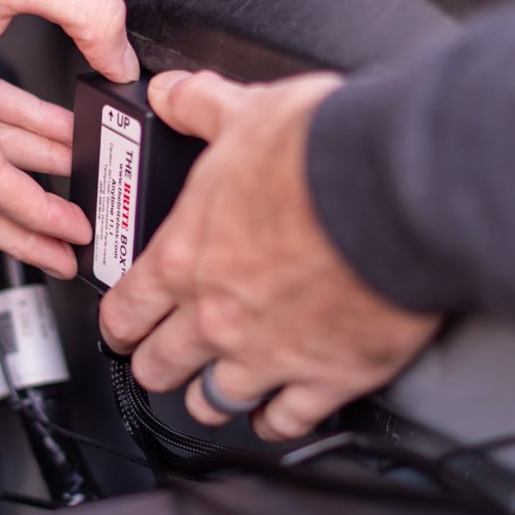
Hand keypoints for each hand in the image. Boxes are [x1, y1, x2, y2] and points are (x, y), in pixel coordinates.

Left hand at [99, 71, 439, 440]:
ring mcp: (269, 353)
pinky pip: (287, 420)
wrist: (397, 189)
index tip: (122, 329)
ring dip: (208, 398)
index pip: (125, 310)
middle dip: (155, 364)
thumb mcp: (244, 113)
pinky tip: (275, 415)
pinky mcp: (327, 375)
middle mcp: (216, 315)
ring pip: (214, 401)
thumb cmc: (319, 154)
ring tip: (211, 393)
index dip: (117, 324)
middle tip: (160, 361)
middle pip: (160, 365)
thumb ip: (198, 107)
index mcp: (186, 257)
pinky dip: (277, 421)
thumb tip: (169, 93)